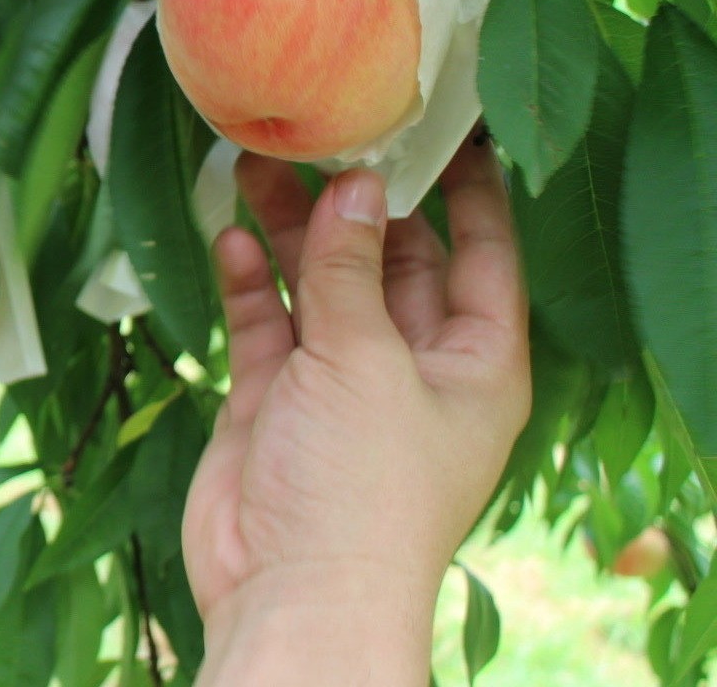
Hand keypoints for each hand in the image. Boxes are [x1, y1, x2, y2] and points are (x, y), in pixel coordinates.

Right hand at [182, 136, 530, 682]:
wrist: (290, 592)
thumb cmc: (363, 487)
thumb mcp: (367, 359)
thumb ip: (350, 268)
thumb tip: (354, 185)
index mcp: (477, 364)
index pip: (484, 256)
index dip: (466, 191)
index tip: (440, 124)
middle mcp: (414, 367)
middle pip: (391, 261)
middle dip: (354, 204)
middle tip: (315, 136)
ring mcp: (340, 383)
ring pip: (320, 284)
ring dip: (291, 232)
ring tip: (253, 167)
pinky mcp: (275, 400)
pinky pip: (266, 323)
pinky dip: (250, 282)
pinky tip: (232, 239)